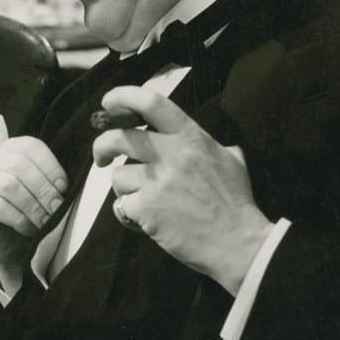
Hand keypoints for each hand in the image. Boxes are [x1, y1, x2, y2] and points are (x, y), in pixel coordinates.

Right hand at [0, 136, 67, 273]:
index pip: (30, 147)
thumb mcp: (47, 193)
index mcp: (12, 149)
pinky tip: (27, 229)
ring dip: (31, 207)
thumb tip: (63, 187)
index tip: (64, 189)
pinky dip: (18, 219)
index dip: (50, 167)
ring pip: (7, 185)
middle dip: (42, 189)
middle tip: (56, 209)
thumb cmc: (33, 214)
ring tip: (44, 222)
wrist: (14, 245)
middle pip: (18, 165)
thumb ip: (53, 183)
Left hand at [93, 86, 274, 294]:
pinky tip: (147, 219)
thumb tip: (198, 137)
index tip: (109, 103)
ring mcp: (157, 181)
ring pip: (118, 175)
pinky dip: (129, 213)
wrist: (239, 243)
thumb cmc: (236, 202)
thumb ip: (208, 143)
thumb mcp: (230, 160)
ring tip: (144, 199)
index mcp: (191, 137)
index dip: (122, 96)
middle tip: (102, 157)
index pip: (150, 102)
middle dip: (101, 146)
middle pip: (117, 137)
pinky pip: (121, 205)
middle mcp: (171, 154)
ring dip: (126, 189)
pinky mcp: (147, 208)